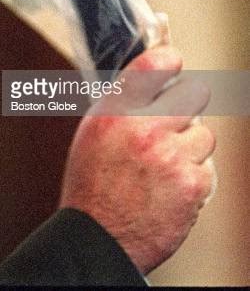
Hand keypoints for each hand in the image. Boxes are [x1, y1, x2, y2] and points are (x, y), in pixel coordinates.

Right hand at [59, 46, 215, 273]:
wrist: (98, 238)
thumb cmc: (92, 184)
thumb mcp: (94, 131)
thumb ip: (124, 102)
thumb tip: (154, 79)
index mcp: (116, 111)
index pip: (155, 63)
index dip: (169, 60)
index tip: (173, 63)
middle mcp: (144, 128)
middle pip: (196, 92)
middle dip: (189, 103)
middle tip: (178, 119)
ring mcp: (171, 156)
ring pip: (204, 134)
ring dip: (190, 147)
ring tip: (166, 165)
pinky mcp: (191, 184)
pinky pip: (206, 168)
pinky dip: (192, 178)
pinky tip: (169, 189)